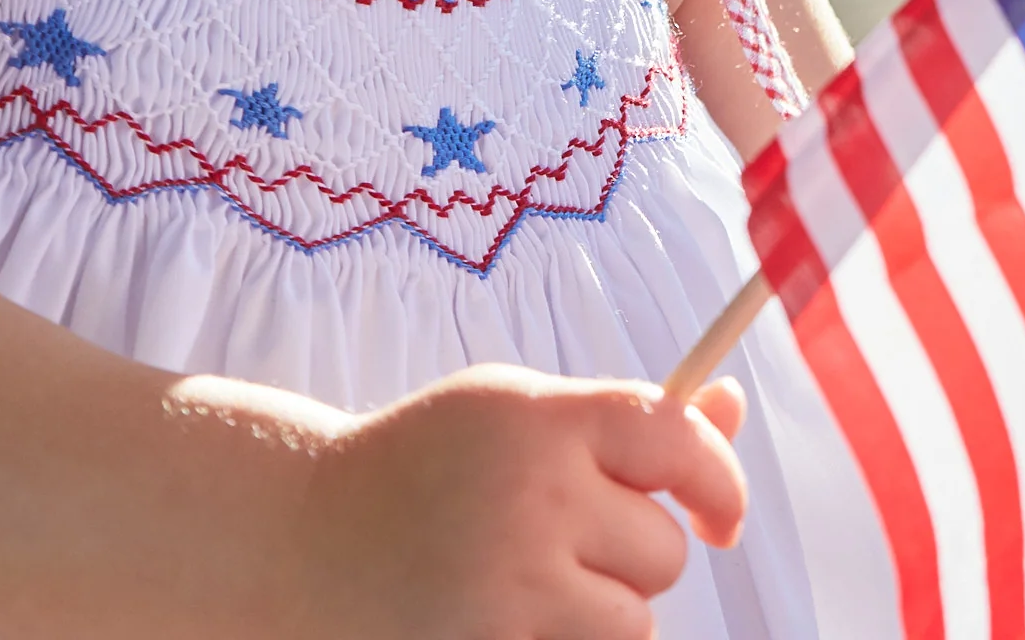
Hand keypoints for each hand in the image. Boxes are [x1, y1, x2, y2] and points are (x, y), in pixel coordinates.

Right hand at [293, 364, 747, 639]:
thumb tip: (733, 406)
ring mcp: (505, 585)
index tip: (717, 516)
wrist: (291, 539)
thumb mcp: (513, 416)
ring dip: (601, 614)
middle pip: (661, 549)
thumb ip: (621, 419)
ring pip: (634, 622)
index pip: (677, 440)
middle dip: (631, 556)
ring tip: (527, 587)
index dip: (719, 480)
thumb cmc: (422, 470)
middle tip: (558, 544)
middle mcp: (530, 497)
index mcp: (540, 418)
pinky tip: (505, 620)